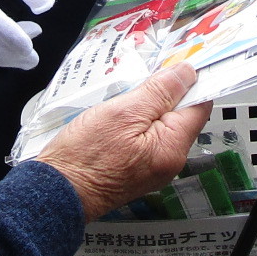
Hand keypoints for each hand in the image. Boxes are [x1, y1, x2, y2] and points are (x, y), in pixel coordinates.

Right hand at [36, 65, 211, 219]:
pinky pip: (147, 137)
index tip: (176, 62)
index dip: (191, 81)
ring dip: (147, 107)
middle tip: (139, 81)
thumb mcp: (123, 113)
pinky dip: (137, 123)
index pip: (200, 105)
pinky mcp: (137, 168)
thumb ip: (159, 92)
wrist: (57, 192)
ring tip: (123, 100)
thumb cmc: (84, 157)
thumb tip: (187, 73)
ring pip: (162, 125)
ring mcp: (154, 167)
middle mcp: (169, 161)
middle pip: (182, 115)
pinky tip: (117, 118)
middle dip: (165, 93)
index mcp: (172, 148)